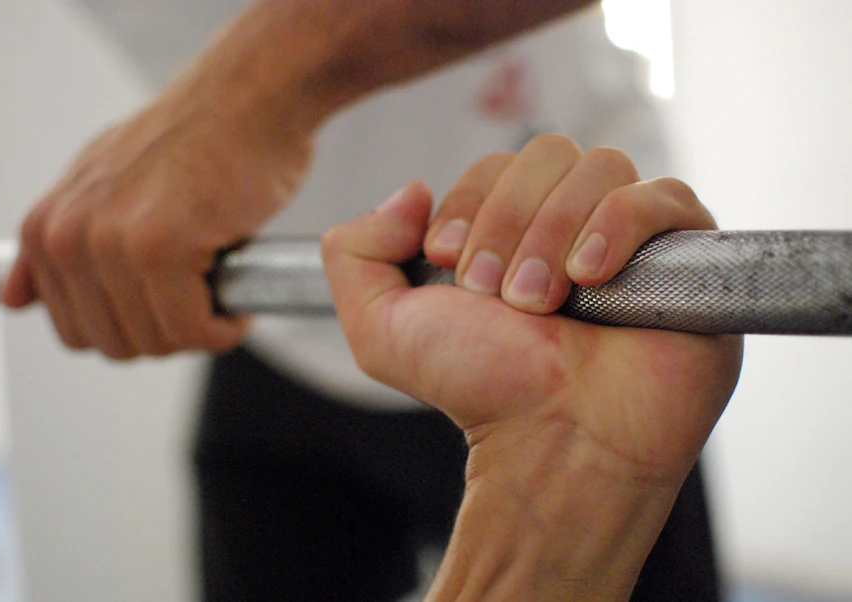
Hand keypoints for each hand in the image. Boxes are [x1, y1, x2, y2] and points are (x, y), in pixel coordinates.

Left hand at [0, 84, 313, 358]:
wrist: (249, 96)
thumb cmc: (194, 139)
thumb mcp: (104, 181)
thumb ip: (58, 243)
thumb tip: (11, 298)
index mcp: (47, 228)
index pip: (76, 331)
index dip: (133, 326)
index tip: (168, 300)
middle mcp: (68, 237)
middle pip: (117, 344)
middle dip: (168, 332)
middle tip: (202, 291)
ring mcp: (112, 243)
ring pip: (159, 341)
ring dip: (203, 328)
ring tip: (221, 283)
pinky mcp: (161, 248)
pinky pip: (195, 330)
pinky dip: (227, 326)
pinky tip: (238, 297)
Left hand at [322, 134, 742, 598]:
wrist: (555, 444)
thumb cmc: (481, 391)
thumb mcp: (382, 328)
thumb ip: (355, 253)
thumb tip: (409, 190)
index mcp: (512, 229)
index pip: (495, 164)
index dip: (469, 201)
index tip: (450, 262)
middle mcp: (571, 224)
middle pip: (547, 153)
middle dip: (509, 219)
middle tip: (498, 294)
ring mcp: (631, 236)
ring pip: (600, 168)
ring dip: (554, 231)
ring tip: (542, 302)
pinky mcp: (684, 254)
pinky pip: (661, 196)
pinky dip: (617, 224)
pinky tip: (589, 276)